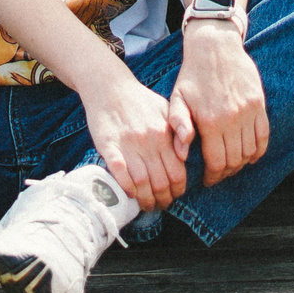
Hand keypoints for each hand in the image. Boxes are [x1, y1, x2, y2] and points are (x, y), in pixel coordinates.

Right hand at [80, 73, 192, 213]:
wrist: (109, 86)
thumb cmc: (140, 100)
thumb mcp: (166, 109)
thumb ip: (178, 131)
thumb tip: (185, 155)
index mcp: (164, 135)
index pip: (177, 173)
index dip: (177, 190)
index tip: (174, 196)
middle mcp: (149, 142)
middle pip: (161, 182)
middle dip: (163, 200)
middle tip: (160, 206)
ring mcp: (128, 144)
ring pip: (141, 182)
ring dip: (145, 200)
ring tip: (146, 205)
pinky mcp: (108, 145)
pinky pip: (120, 172)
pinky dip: (126, 187)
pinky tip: (130, 194)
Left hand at [168, 26, 267, 187]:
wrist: (215, 46)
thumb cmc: (192, 75)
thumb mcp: (177, 98)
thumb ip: (178, 126)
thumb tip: (182, 153)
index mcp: (210, 121)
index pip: (216, 162)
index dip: (213, 176)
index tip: (208, 180)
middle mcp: (232, 119)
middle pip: (234, 160)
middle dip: (226, 172)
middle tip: (218, 173)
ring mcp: (248, 112)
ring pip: (250, 151)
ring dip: (242, 163)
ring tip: (231, 164)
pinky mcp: (259, 104)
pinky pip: (264, 136)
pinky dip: (259, 151)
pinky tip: (250, 156)